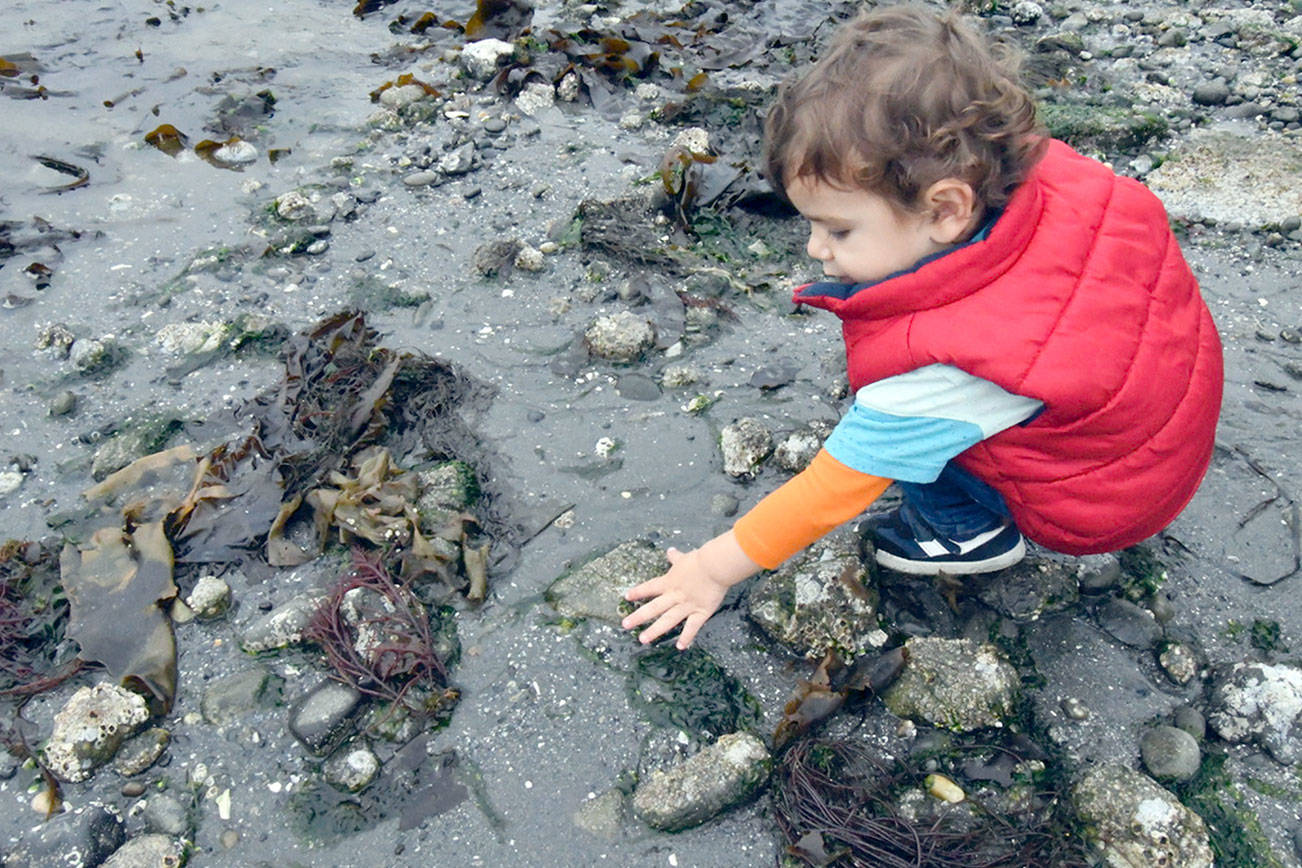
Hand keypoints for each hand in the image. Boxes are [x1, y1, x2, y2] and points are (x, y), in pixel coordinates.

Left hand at [620, 530, 759, 648]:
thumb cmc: (700, 560)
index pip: (650, 587)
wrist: (714, 567)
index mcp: (669, 582)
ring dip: (654, 630)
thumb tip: (670, 551)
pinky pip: (692, 627)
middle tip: (625, 625)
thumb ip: (675, 558)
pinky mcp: (700, 612)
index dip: (638, 592)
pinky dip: (687, 637)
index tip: (626, 597)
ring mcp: (686, 606)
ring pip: (667, 620)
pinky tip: (680, 646)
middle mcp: (674, 596)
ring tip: (643, 639)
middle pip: (653, 608)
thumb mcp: (684, 558)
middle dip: (638, 617)